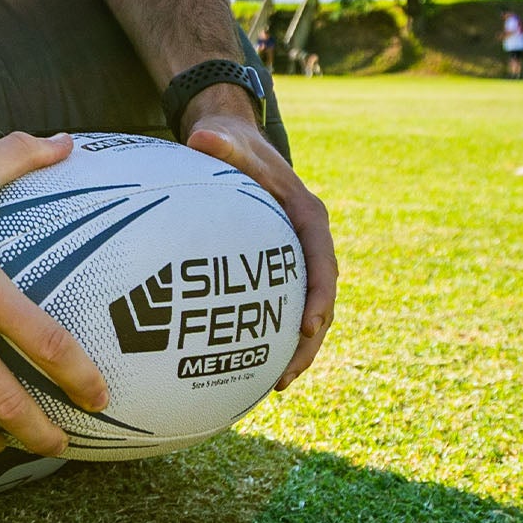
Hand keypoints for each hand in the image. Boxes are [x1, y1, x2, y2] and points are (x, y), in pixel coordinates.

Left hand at [182, 87, 337, 388]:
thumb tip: (200, 138)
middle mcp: (308, 240)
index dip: (319, 294)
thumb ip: (218, 142)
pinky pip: (281, 304)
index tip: (308, 324)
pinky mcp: (278, 266)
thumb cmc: (230, 140)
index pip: (321, 259)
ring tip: (275, 385)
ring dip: (296, 348)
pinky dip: (273, 334)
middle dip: (309, 339)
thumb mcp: (224, 137)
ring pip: (307, 309)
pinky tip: (249, 366)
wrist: (235, 136)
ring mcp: (296, 256)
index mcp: (305, 214)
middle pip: (322, 297)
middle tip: (286, 375)